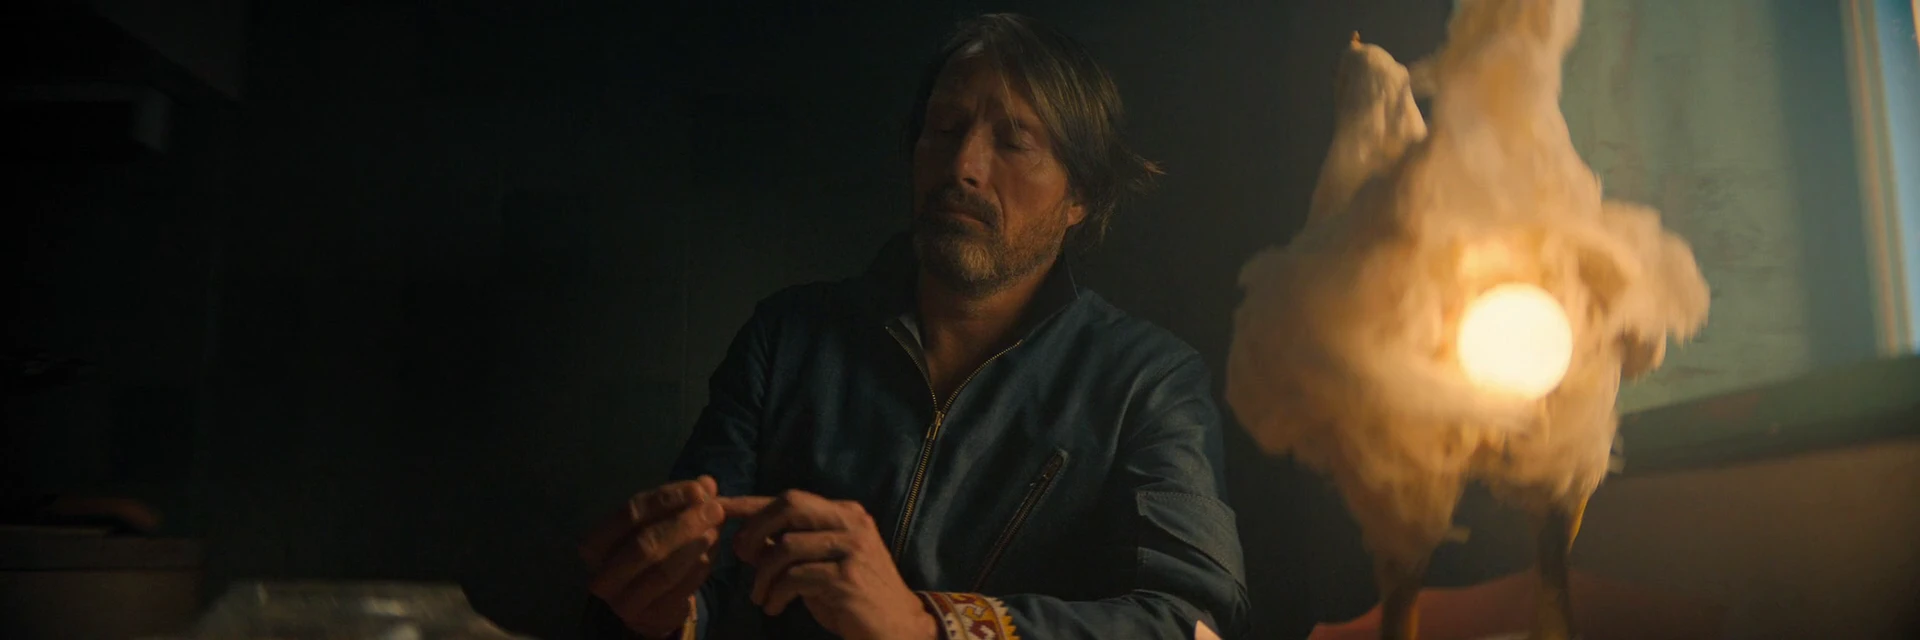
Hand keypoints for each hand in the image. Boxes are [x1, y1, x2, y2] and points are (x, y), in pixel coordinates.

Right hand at [580, 476, 725, 638]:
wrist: (648, 601)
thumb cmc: (648, 552)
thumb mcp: (657, 522)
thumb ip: (678, 502)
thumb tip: (706, 483)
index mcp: (594, 544)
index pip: (630, 513)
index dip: (667, 498)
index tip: (699, 489)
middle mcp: (602, 575)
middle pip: (645, 543)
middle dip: (685, 523)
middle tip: (715, 510)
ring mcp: (624, 601)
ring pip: (663, 570)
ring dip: (695, 546)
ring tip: (716, 529)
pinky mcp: (650, 617)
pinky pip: (680, 590)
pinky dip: (699, 568)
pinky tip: (712, 552)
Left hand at [730, 490, 938, 639]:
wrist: (898, 627)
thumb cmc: (855, 596)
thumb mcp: (824, 562)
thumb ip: (795, 545)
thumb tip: (749, 537)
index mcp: (845, 513)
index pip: (791, 498)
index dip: (751, 503)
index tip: (718, 508)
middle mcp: (851, 522)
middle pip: (789, 505)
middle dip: (755, 529)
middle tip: (741, 557)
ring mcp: (852, 548)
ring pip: (786, 545)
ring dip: (763, 574)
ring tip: (760, 596)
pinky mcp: (847, 577)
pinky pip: (795, 576)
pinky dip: (776, 593)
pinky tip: (774, 607)